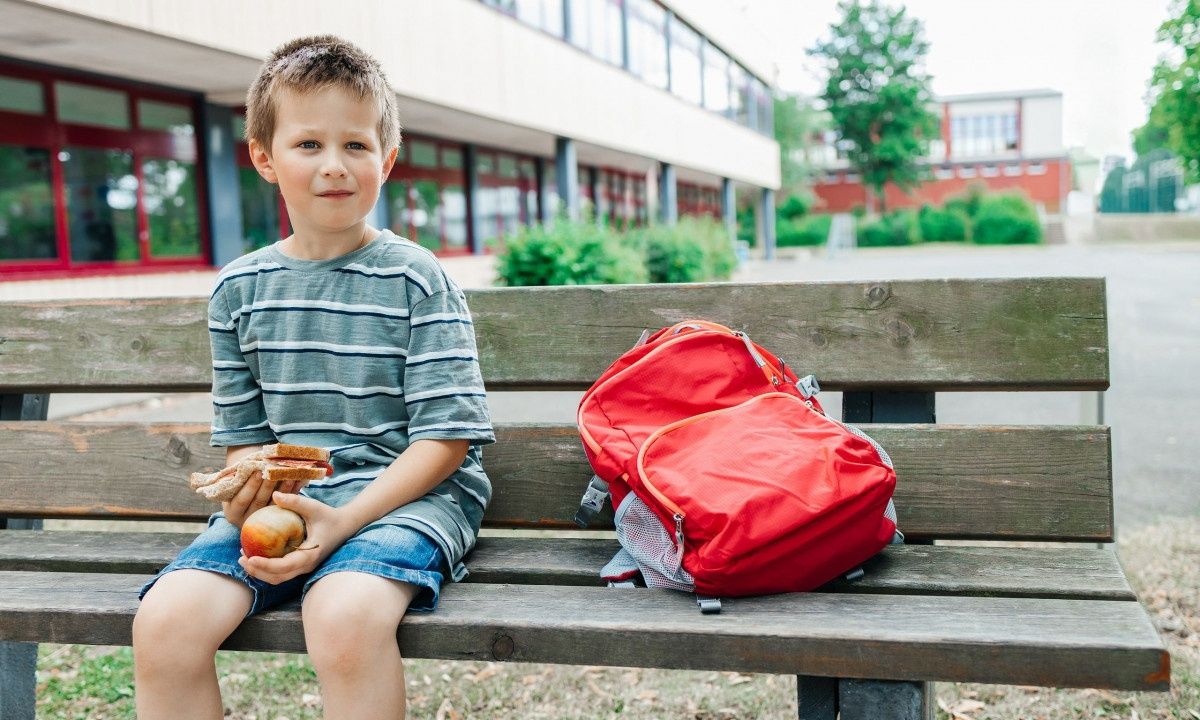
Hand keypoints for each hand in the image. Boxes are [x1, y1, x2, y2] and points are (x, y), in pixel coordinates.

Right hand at [222, 471, 308, 527]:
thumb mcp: (234, 486)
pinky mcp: (277, 518)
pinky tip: (298, 481)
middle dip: (267, 485)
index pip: (242, 499)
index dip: (250, 486)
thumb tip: (248, 464)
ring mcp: (263, 521)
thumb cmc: (240, 487)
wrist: (249, 498)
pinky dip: (292, 493)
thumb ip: (239, 479)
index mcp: (233, 511)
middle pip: (259, 502)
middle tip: (274, 472)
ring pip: (274, 505)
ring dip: (283, 489)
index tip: (258, 472)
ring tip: (289, 475)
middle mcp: (247, 519)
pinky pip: (286, 506)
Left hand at [238, 491, 356, 584]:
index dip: (265, 566)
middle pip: (277, 578)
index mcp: (310, 556)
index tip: (249, 558)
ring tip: (243, 557)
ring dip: (259, 571)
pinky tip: (255, 553)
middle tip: (241, 558)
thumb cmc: (329, 516)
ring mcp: (303, 567)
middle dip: (257, 572)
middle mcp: (306, 566)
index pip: (284, 567)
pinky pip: (280, 571)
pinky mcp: (299, 565)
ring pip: (277, 578)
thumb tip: (275, 495)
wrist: (345, 526)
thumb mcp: (314, 507)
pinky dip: (266, 567)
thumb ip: (295, 501)